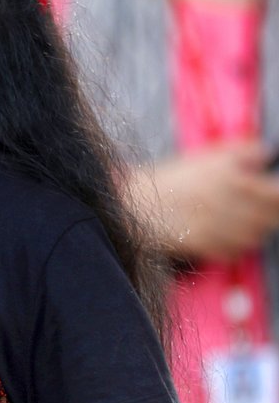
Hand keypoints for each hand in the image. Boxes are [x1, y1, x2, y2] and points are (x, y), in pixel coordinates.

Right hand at [135, 143, 278, 261]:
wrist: (138, 202)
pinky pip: (234, 251)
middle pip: (269, 218)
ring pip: (254, 237)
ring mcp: (216, 228)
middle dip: (274, 215)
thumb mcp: (208, 154)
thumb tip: (267, 151)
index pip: (275, 195)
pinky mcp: (204, 245)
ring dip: (259, 230)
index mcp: (231, 180)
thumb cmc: (172, 178)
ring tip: (254, 221)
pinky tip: (235, 236)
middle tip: (271, 209)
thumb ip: (242, 150)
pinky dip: (239, 246)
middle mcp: (227, 205)